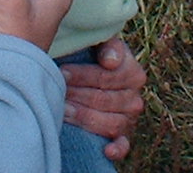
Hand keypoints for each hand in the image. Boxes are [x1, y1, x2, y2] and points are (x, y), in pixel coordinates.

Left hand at [61, 36, 145, 160]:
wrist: (93, 72)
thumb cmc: (94, 56)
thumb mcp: (101, 43)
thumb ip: (109, 45)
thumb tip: (110, 61)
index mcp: (134, 74)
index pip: (107, 77)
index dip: (83, 75)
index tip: (62, 72)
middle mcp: (135, 99)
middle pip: (104, 100)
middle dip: (78, 95)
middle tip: (57, 91)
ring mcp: (129, 120)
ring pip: (110, 123)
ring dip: (85, 118)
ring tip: (64, 111)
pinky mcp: (122, 136)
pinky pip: (123, 145)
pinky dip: (116, 149)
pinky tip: (105, 149)